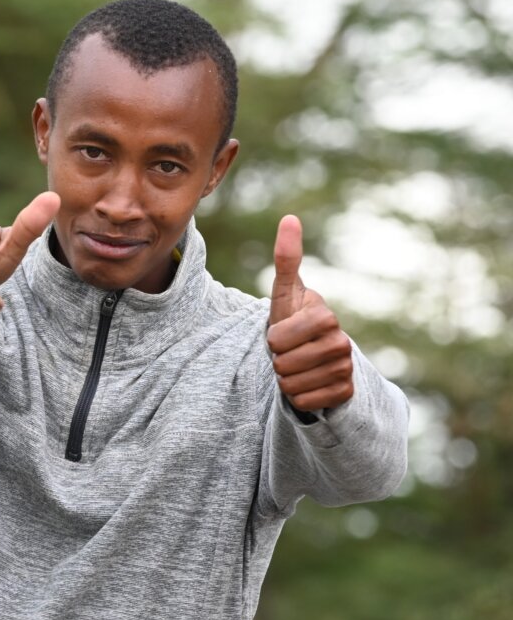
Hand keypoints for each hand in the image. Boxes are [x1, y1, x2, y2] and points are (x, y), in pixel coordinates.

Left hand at [267, 215, 353, 411]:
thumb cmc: (294, 322)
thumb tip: (289, 218)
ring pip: (292, 385)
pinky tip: (308, 384)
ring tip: (297, 367)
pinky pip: (305, 402)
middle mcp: (342, 342)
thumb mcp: (285, 293)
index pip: (279, 338)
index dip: (273, 339)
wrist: (314, 358)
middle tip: (289, 352)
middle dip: (277, 360)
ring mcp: (347, 369)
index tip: (282, 332)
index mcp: (325, 316)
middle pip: (284, 364)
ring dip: (286, 379)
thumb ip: (287, 258)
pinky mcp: (346, 393)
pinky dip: (299, 397)